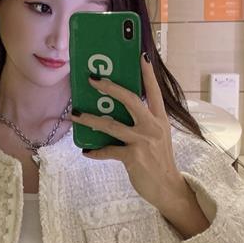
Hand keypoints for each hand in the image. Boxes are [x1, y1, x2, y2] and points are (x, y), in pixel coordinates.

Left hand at [70, 52, 186, 211]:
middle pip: (130, 99)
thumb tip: (120, 112)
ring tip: (75, 114)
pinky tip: (87, 152)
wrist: (167, 187)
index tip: (140, 55)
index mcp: (160, 119)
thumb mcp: (158, 136)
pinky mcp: (133, 157)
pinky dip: (95, 152)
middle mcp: (152, 126)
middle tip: (93, 80)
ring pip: (112, 125)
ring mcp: (143, 141)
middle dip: (110, 87)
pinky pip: (108, 151)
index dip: (147, 73)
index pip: (154, 91)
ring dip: (90, 119)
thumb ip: (145, 122)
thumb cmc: (159, 161)